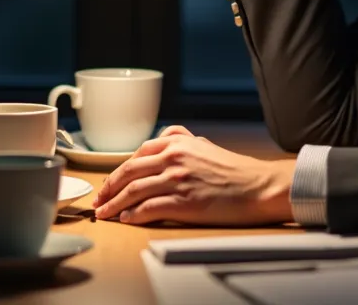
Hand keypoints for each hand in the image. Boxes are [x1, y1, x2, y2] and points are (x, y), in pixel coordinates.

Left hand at [92, 125, 295, 225]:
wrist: (259, 186)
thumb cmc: (235, 169)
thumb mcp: (204, 144)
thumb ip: (181, 138)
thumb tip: (163, 137)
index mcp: (177, 142)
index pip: (136, 155)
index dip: (117, 170)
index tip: (108, 183)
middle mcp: (174, 157)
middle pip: (128, 172)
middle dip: (108, 188)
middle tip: (98, 201)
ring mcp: (177, 179)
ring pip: (133, 191)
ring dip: (114, 205)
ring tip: (105, 214)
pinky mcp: (184, 201)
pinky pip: (148, 208)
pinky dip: (133, 215)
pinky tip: (126, 220)